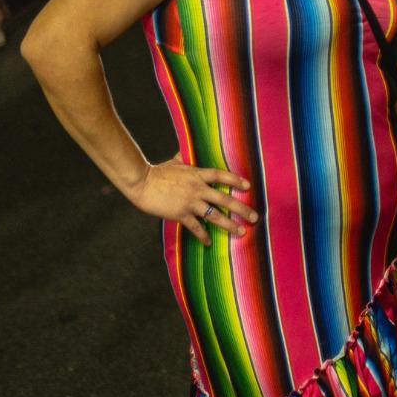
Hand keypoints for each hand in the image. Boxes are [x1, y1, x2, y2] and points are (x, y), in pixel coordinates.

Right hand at [127, 157, 257, 246]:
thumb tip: (183, 153)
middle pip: (225, 199)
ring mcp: (190, 202)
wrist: (142, 183)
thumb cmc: (157, 172)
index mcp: (197, 174)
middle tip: (255, 217)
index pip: (221, 176)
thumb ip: (183, 159)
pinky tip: (209, 243)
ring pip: (215, 215)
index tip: (248, 186)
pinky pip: (196, 227)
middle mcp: (198, 188)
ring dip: (229, 224)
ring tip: (241, 231)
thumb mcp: (174, 162)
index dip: (236, 180)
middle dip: (241, 209)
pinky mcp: (180, 214)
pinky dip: (203, 235)